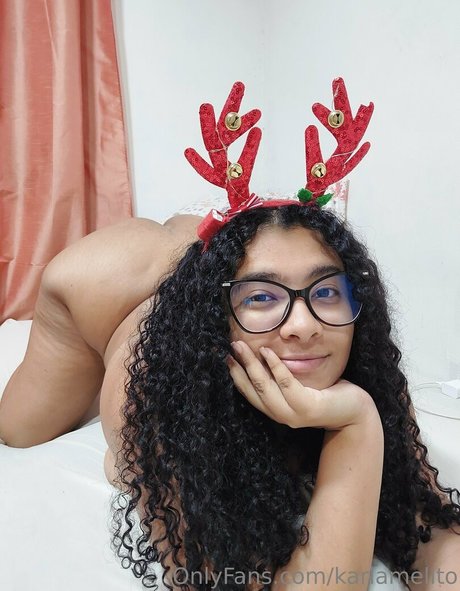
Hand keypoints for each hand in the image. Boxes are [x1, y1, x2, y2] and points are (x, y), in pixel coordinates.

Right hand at [227, 341, 376, 429]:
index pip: (249, 393)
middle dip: (239, 366)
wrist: (355, 414)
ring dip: (251, 364)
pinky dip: (275, 366)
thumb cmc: (329, 395)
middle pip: (253, 389)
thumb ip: (283, 378)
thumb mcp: (300, 386)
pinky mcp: (307, 407)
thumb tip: (266, 352)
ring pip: (265, 386)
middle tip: (232, 345)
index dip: (236, 375)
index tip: (228, 357)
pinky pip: (286, 383)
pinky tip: (267, 350)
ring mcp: (293, 414)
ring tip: (241, 345)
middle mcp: (281, 415)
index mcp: (276, 410)